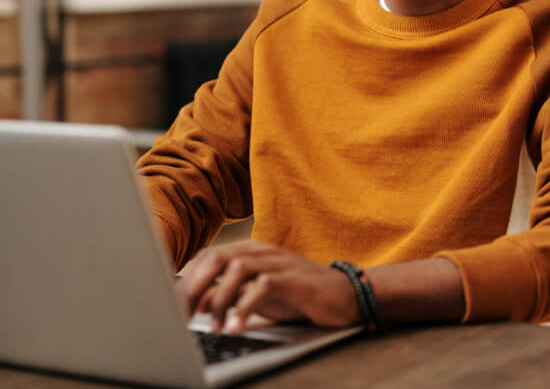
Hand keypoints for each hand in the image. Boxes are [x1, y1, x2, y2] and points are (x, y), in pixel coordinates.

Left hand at [176, 240, 357, 333]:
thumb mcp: (256, 298)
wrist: (344, 296)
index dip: (186, 282)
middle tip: (184, 317)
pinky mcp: (294, 278)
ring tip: (216, 327)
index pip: (206, 258)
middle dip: (194, 289)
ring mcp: (278, 262)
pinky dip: (245, 307)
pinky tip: (237, 327)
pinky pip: (263, 286)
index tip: (174, 309)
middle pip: (215, 258)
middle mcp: (261, 252)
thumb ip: (227, 297)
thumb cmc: (298, 296)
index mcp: (249, 253)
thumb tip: (196, 304)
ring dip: (220, 300)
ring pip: (236, 268)